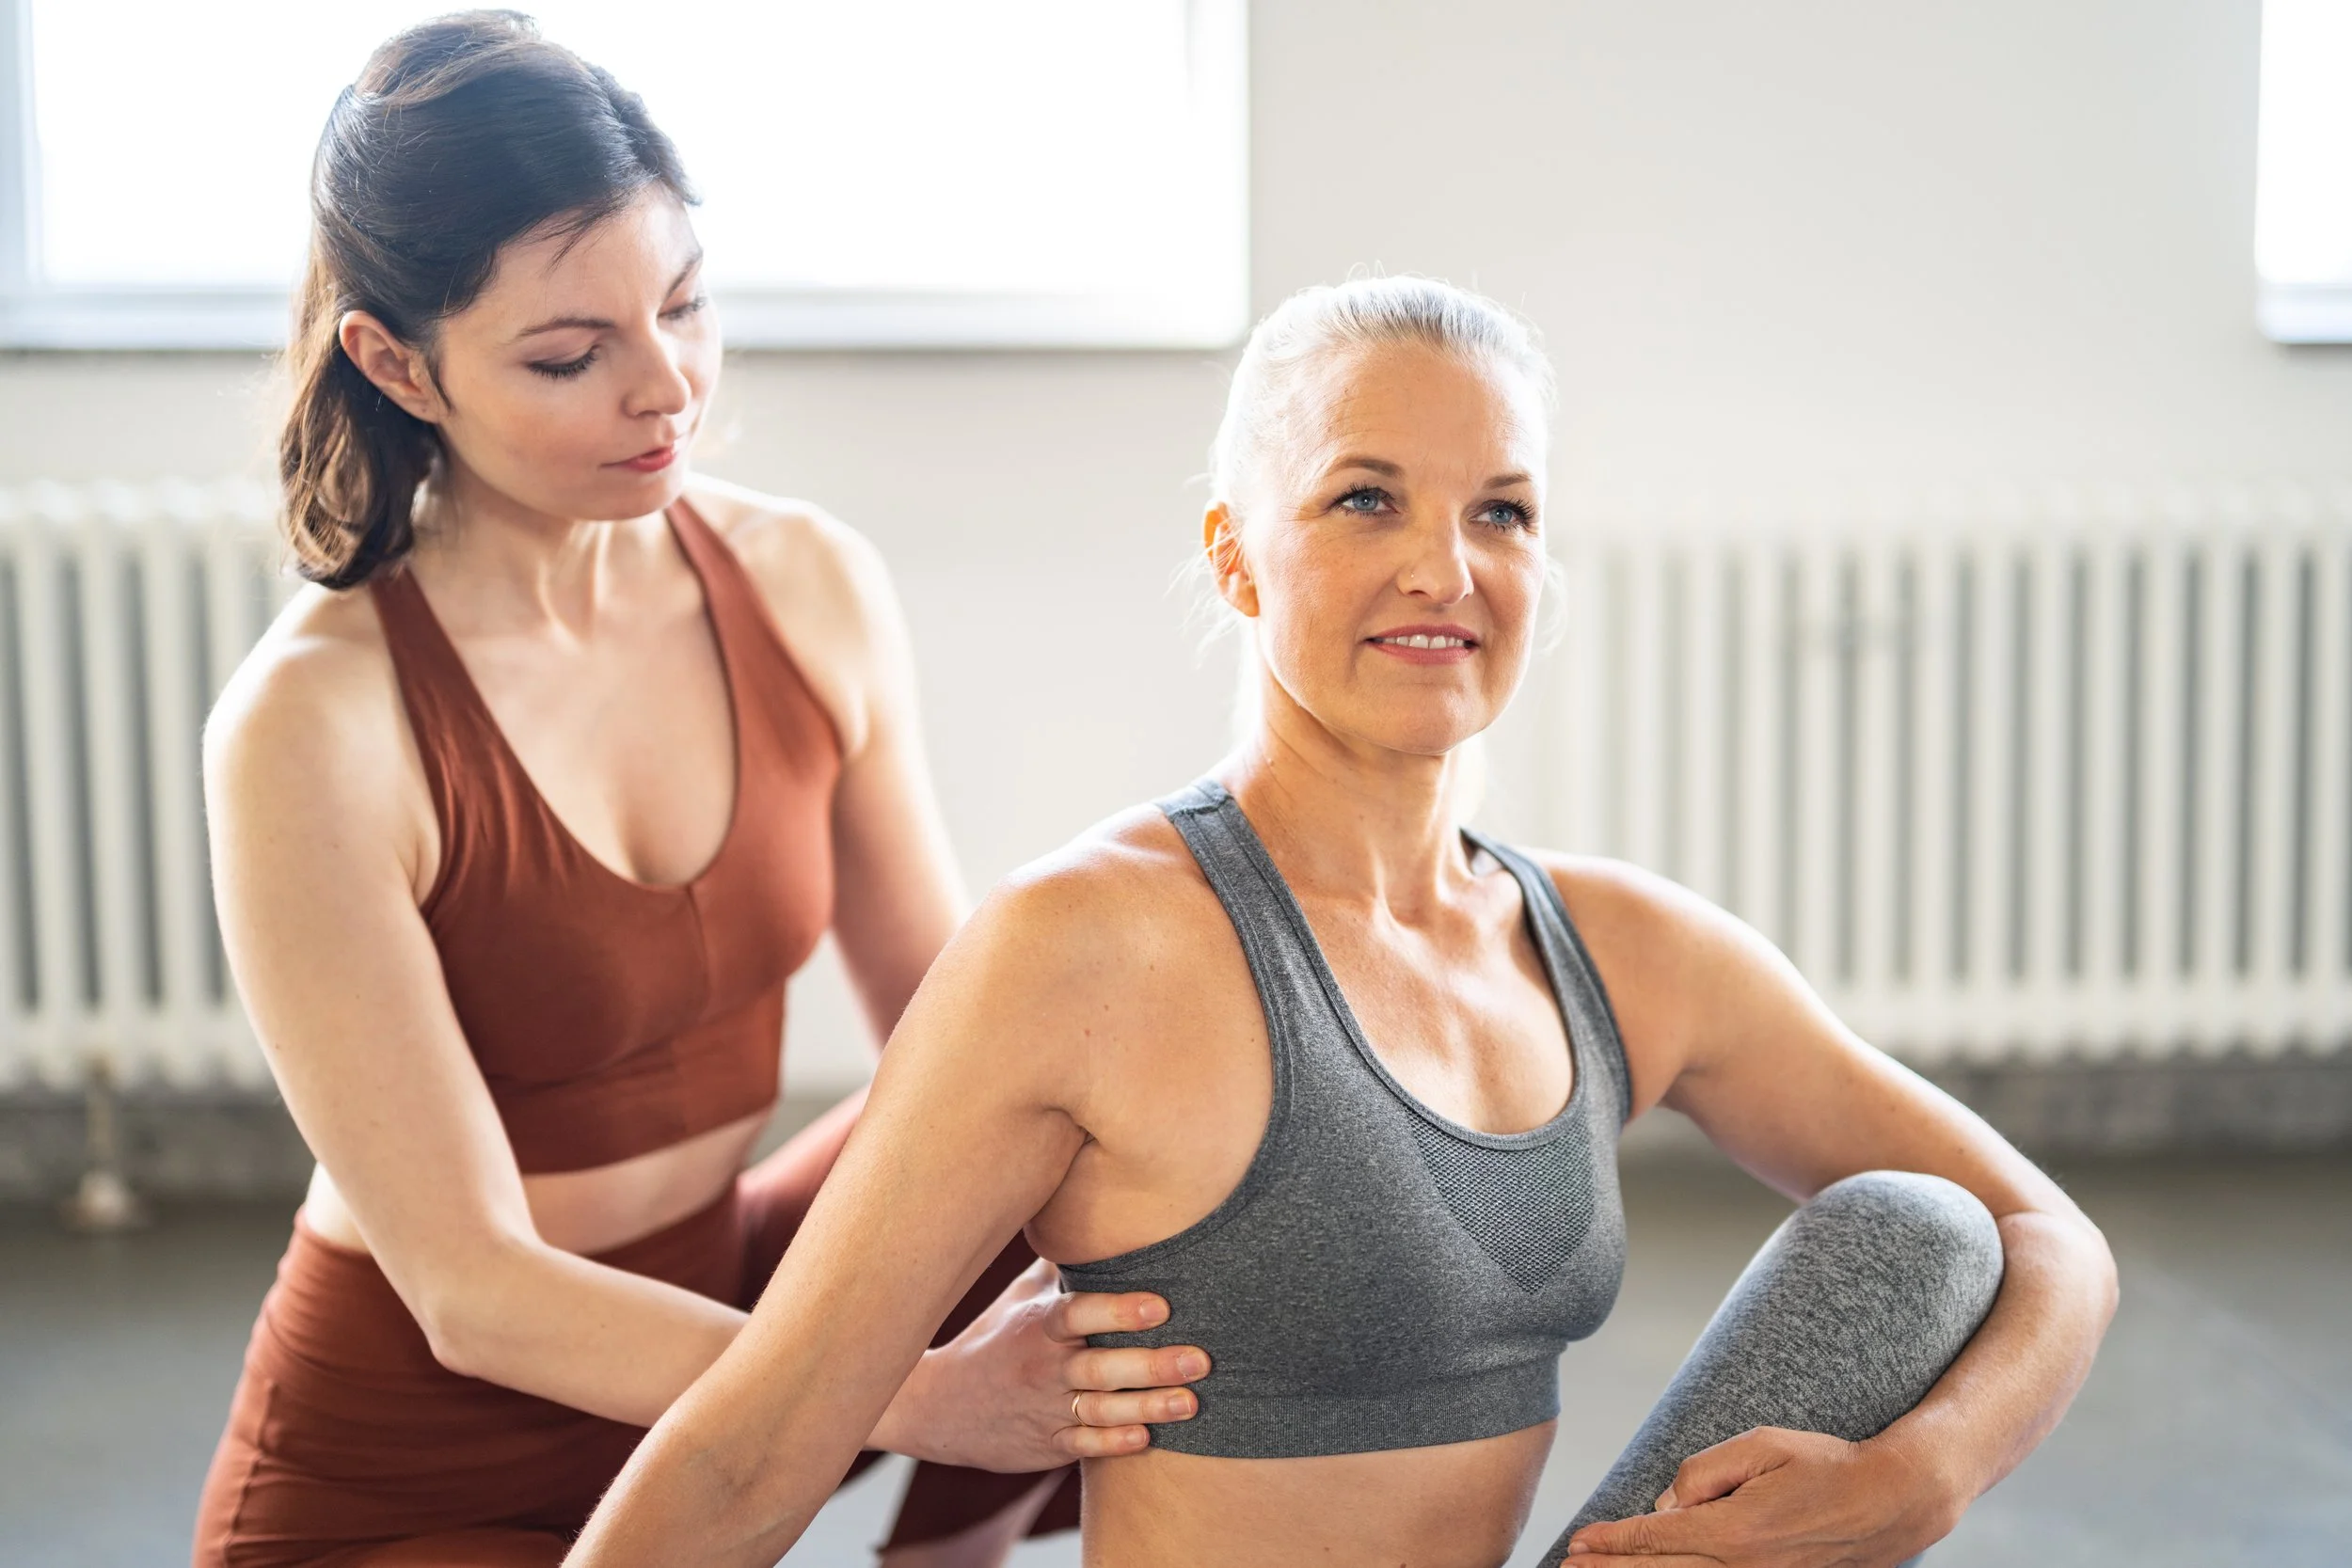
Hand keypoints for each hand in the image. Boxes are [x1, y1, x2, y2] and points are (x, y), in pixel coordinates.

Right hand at [872, 1258, 1209, 1471]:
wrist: (937, 1406)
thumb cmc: (993, 1339)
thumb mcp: (1019, 1296)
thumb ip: (1060, 1264)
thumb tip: (1098, 1209)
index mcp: (1038, 1325)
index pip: (1079, 1313)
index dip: (1118, 1310)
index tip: (1160, 1305)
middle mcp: (1043, 1367)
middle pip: (1100, 1366)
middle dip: (1151, 1365)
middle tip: (1200, 1359)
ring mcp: (1044, 1409)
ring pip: (1100, 1410)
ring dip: (1147, 1406)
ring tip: (1191, 1402)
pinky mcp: (1046, 1444)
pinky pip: (1082, 1446)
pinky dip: (1113, 1444)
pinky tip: (1147, 1438)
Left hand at [1563, 1427, 1962, 1565]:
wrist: (1891, 1504)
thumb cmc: (1827, 1467)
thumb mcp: (1762, 1446)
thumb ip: (1705, 1472)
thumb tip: (1666, 1504)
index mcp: (1736, 1529)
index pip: (1657, 1538)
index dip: (1614, 1541)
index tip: (1581, 1540)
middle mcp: (1745, 1567)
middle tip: (1572, 1566)